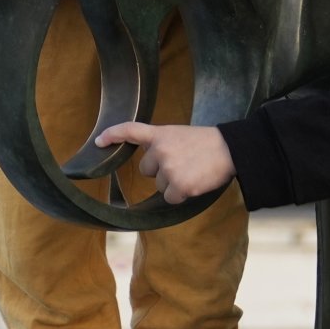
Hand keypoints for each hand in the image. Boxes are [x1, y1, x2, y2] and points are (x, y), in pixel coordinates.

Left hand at [93, 121, 233, 202]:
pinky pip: (171, 198)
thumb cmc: (207, 143)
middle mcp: (160, 150)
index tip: (99, 141)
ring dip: (173, 183)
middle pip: (147, 170)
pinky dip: (181, 195)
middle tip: (183, 162)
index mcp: (160, 134)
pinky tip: (194, 182)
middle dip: (161, 170)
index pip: (131, 130)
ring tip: (192, 171)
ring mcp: (169, 169)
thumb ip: (163, 144)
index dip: (113, 135)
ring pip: (160, 185)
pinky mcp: (179, 186)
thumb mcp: (180, 135)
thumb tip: (151, 164)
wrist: (230, 149)